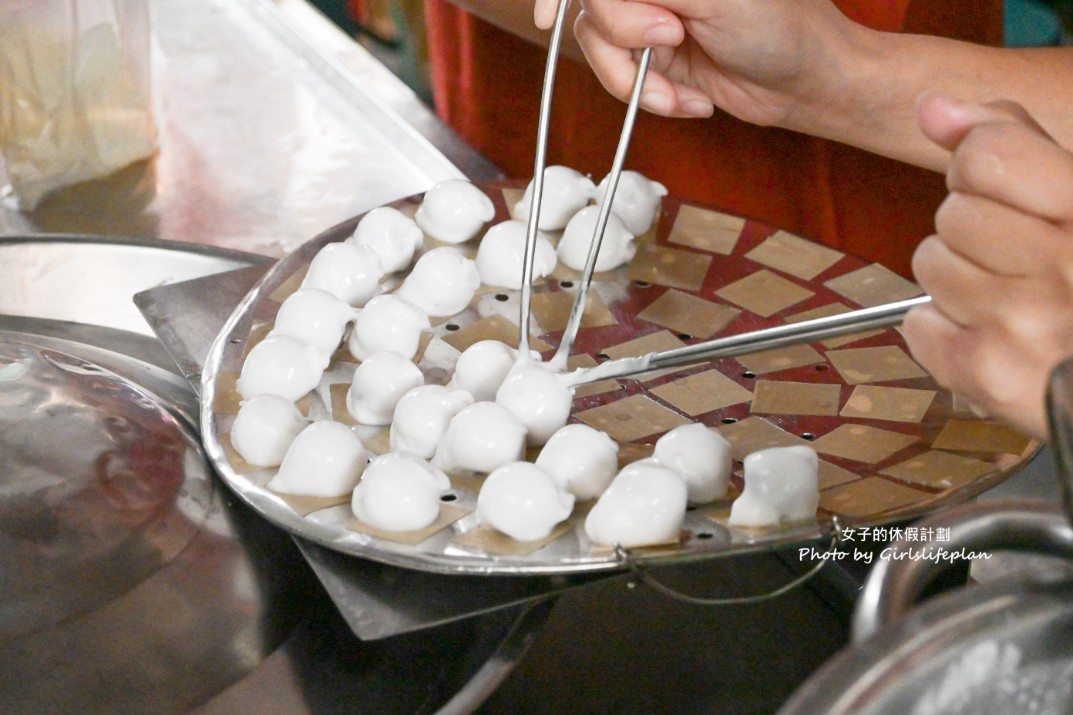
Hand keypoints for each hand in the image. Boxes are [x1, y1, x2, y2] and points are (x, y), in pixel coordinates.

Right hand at [570, 0, 860, 123]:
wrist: (807, 84)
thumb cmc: (780, 25)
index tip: (548, 14)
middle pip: (590, 7)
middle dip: (623, 36)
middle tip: (673, 38)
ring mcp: (649, 18)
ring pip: (597, 47)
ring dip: (636, 80)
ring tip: (682, 90)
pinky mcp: (653, 60)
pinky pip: (620, 79)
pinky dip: (651, 100)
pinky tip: (692, 100)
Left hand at [903, 94, 1072, 439]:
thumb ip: (1011, 141)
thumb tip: (930, 108)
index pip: (987, 157)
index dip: (977, 167)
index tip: (997, 187)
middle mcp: (1064, 265)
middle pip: (953, 214)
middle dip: (972, 228)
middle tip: (1016, 257)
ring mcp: (1024, 324)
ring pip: (930, 266)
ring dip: (957, 279)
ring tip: (1009, 299)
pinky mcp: (987, 373)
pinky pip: (917, 324)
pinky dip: (943, 331)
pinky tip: (990, 336)